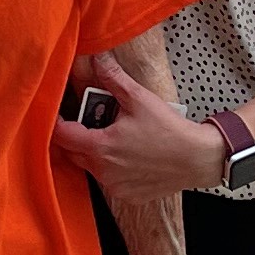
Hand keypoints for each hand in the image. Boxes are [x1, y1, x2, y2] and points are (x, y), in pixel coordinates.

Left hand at [53, 48, 226, 202]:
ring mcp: (114, 186)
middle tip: (92, 121)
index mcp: (100, 147)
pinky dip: (112, 168)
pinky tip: (128, 156)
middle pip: (73, 153)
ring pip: (91, 167)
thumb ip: (113, 78)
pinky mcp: (127, 195)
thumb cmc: (169, 130)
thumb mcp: (139, 98)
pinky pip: (109, 181)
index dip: (57, 123)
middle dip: (77, 137)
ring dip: (94, 153)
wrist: (197, 159)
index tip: (60, 113)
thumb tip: (98, 59)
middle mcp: (103, 171)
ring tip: (114, 136)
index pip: (62, 136)